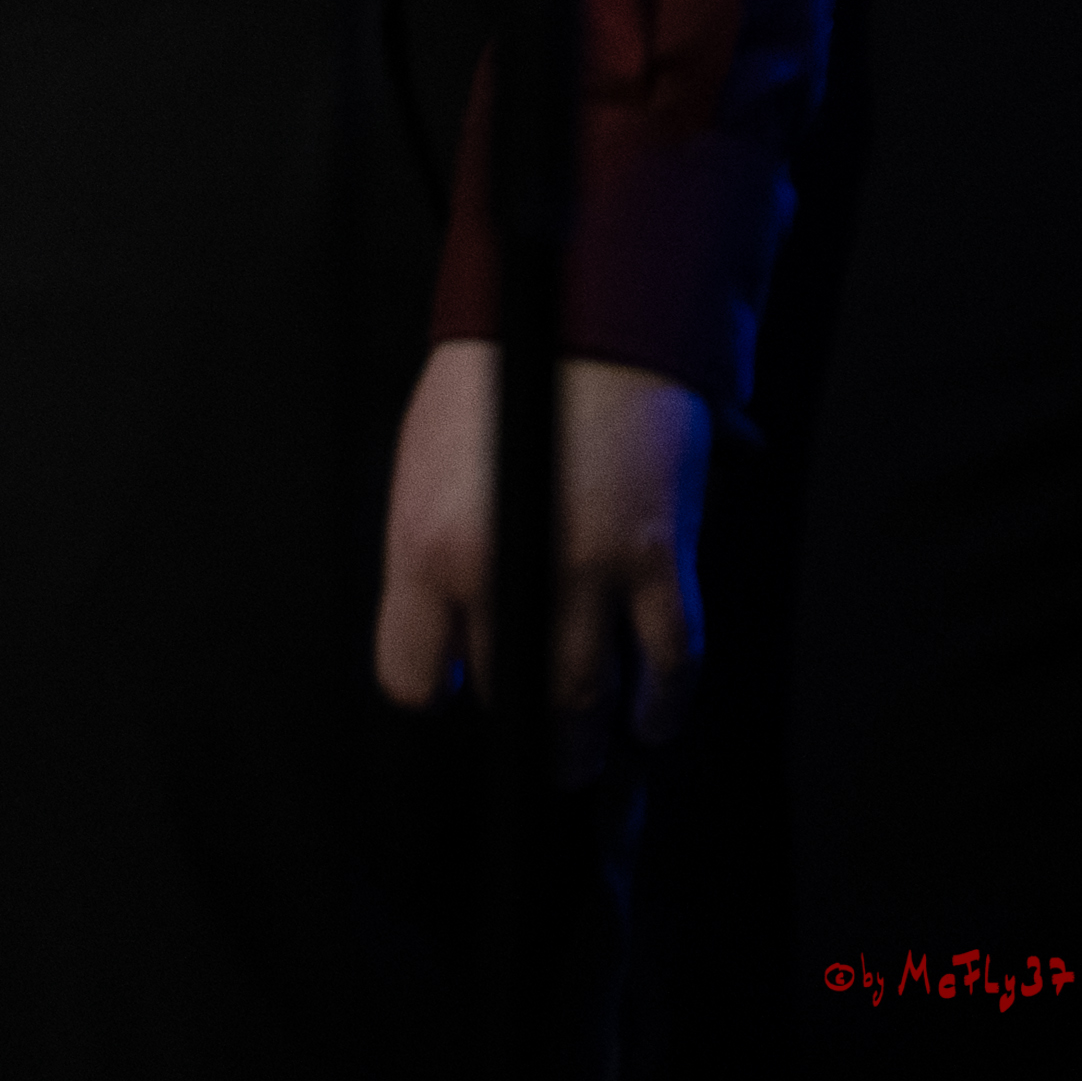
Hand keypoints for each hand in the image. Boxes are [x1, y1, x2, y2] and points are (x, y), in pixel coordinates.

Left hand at [375, 343, 708, 782]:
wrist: (580, 325)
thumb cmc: (491, 390)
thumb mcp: (422, 472)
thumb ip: (431, 561)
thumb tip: (449, 639)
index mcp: (427, 547)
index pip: (413, 674)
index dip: (437, 694)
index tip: (454, 697)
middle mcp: (502, 568)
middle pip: (508, 693)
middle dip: (519, 727)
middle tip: (531, 745)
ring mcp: (586, 568)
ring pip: (588, 697)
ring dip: (590, 741)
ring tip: (585, 755)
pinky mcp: (658, 560)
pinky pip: (668, 663)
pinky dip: (663, 706)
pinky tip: (651, 722)